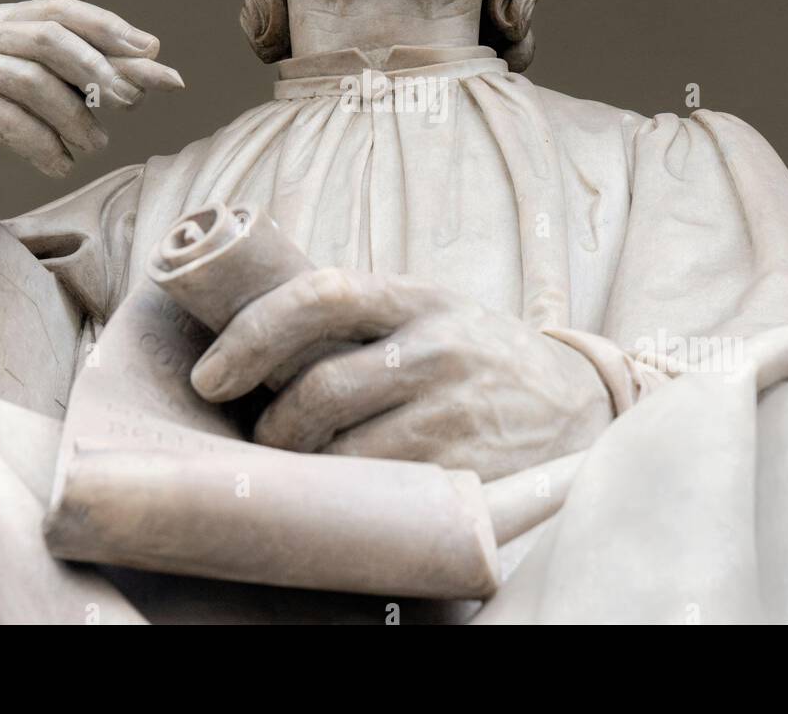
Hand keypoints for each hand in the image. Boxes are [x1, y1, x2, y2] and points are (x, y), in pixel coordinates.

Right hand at [0, 0, 183, 178]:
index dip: (109, 27)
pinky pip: (7, 119)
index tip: (152, 50)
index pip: (62, 10)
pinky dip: (42, 144)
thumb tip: (155, 56)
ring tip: (97, 147)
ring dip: (74, 118)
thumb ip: (87, 73)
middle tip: (133, 102)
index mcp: (3, 20)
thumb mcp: (39, 89)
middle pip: (52, 40)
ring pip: (33, 82)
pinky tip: (61, 166)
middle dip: (99, 70)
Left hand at [189, 267, 612, 480]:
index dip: (253, 332)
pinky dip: (345, 493)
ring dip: (302, 465)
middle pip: (319, 389)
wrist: (576, 406)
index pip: (321, 295)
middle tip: (263, 437)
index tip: (211, 374)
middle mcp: (437, 348)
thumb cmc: (477, 356)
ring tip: (301, 463)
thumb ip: (363, 317)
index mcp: (418, 298)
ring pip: (342, 449)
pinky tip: (345, 488)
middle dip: (271, 424)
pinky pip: (379, 489)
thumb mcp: (432, 312)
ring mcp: (454, 411)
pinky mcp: (466, 468)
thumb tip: (251, 335)